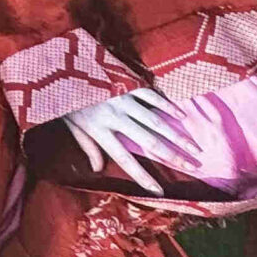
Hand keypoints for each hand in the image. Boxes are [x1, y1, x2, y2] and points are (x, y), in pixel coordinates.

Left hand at [63, 87, 200, 193]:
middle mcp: (114, 116)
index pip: (124, 159)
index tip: (159, 191)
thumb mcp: (70, 125)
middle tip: (193, 166)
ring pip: (156, 121)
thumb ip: (87, 146)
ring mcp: (123, 99)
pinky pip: (152, 96)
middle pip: (149, 141)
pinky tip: (183, 117)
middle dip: (173, 155)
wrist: (60, 65)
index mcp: (99, 130)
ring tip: (196, 148)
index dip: (142, 176)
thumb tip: (97, 170)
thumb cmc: (64, 98)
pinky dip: (168, 107)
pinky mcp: (127, 83)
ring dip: (178, 135)